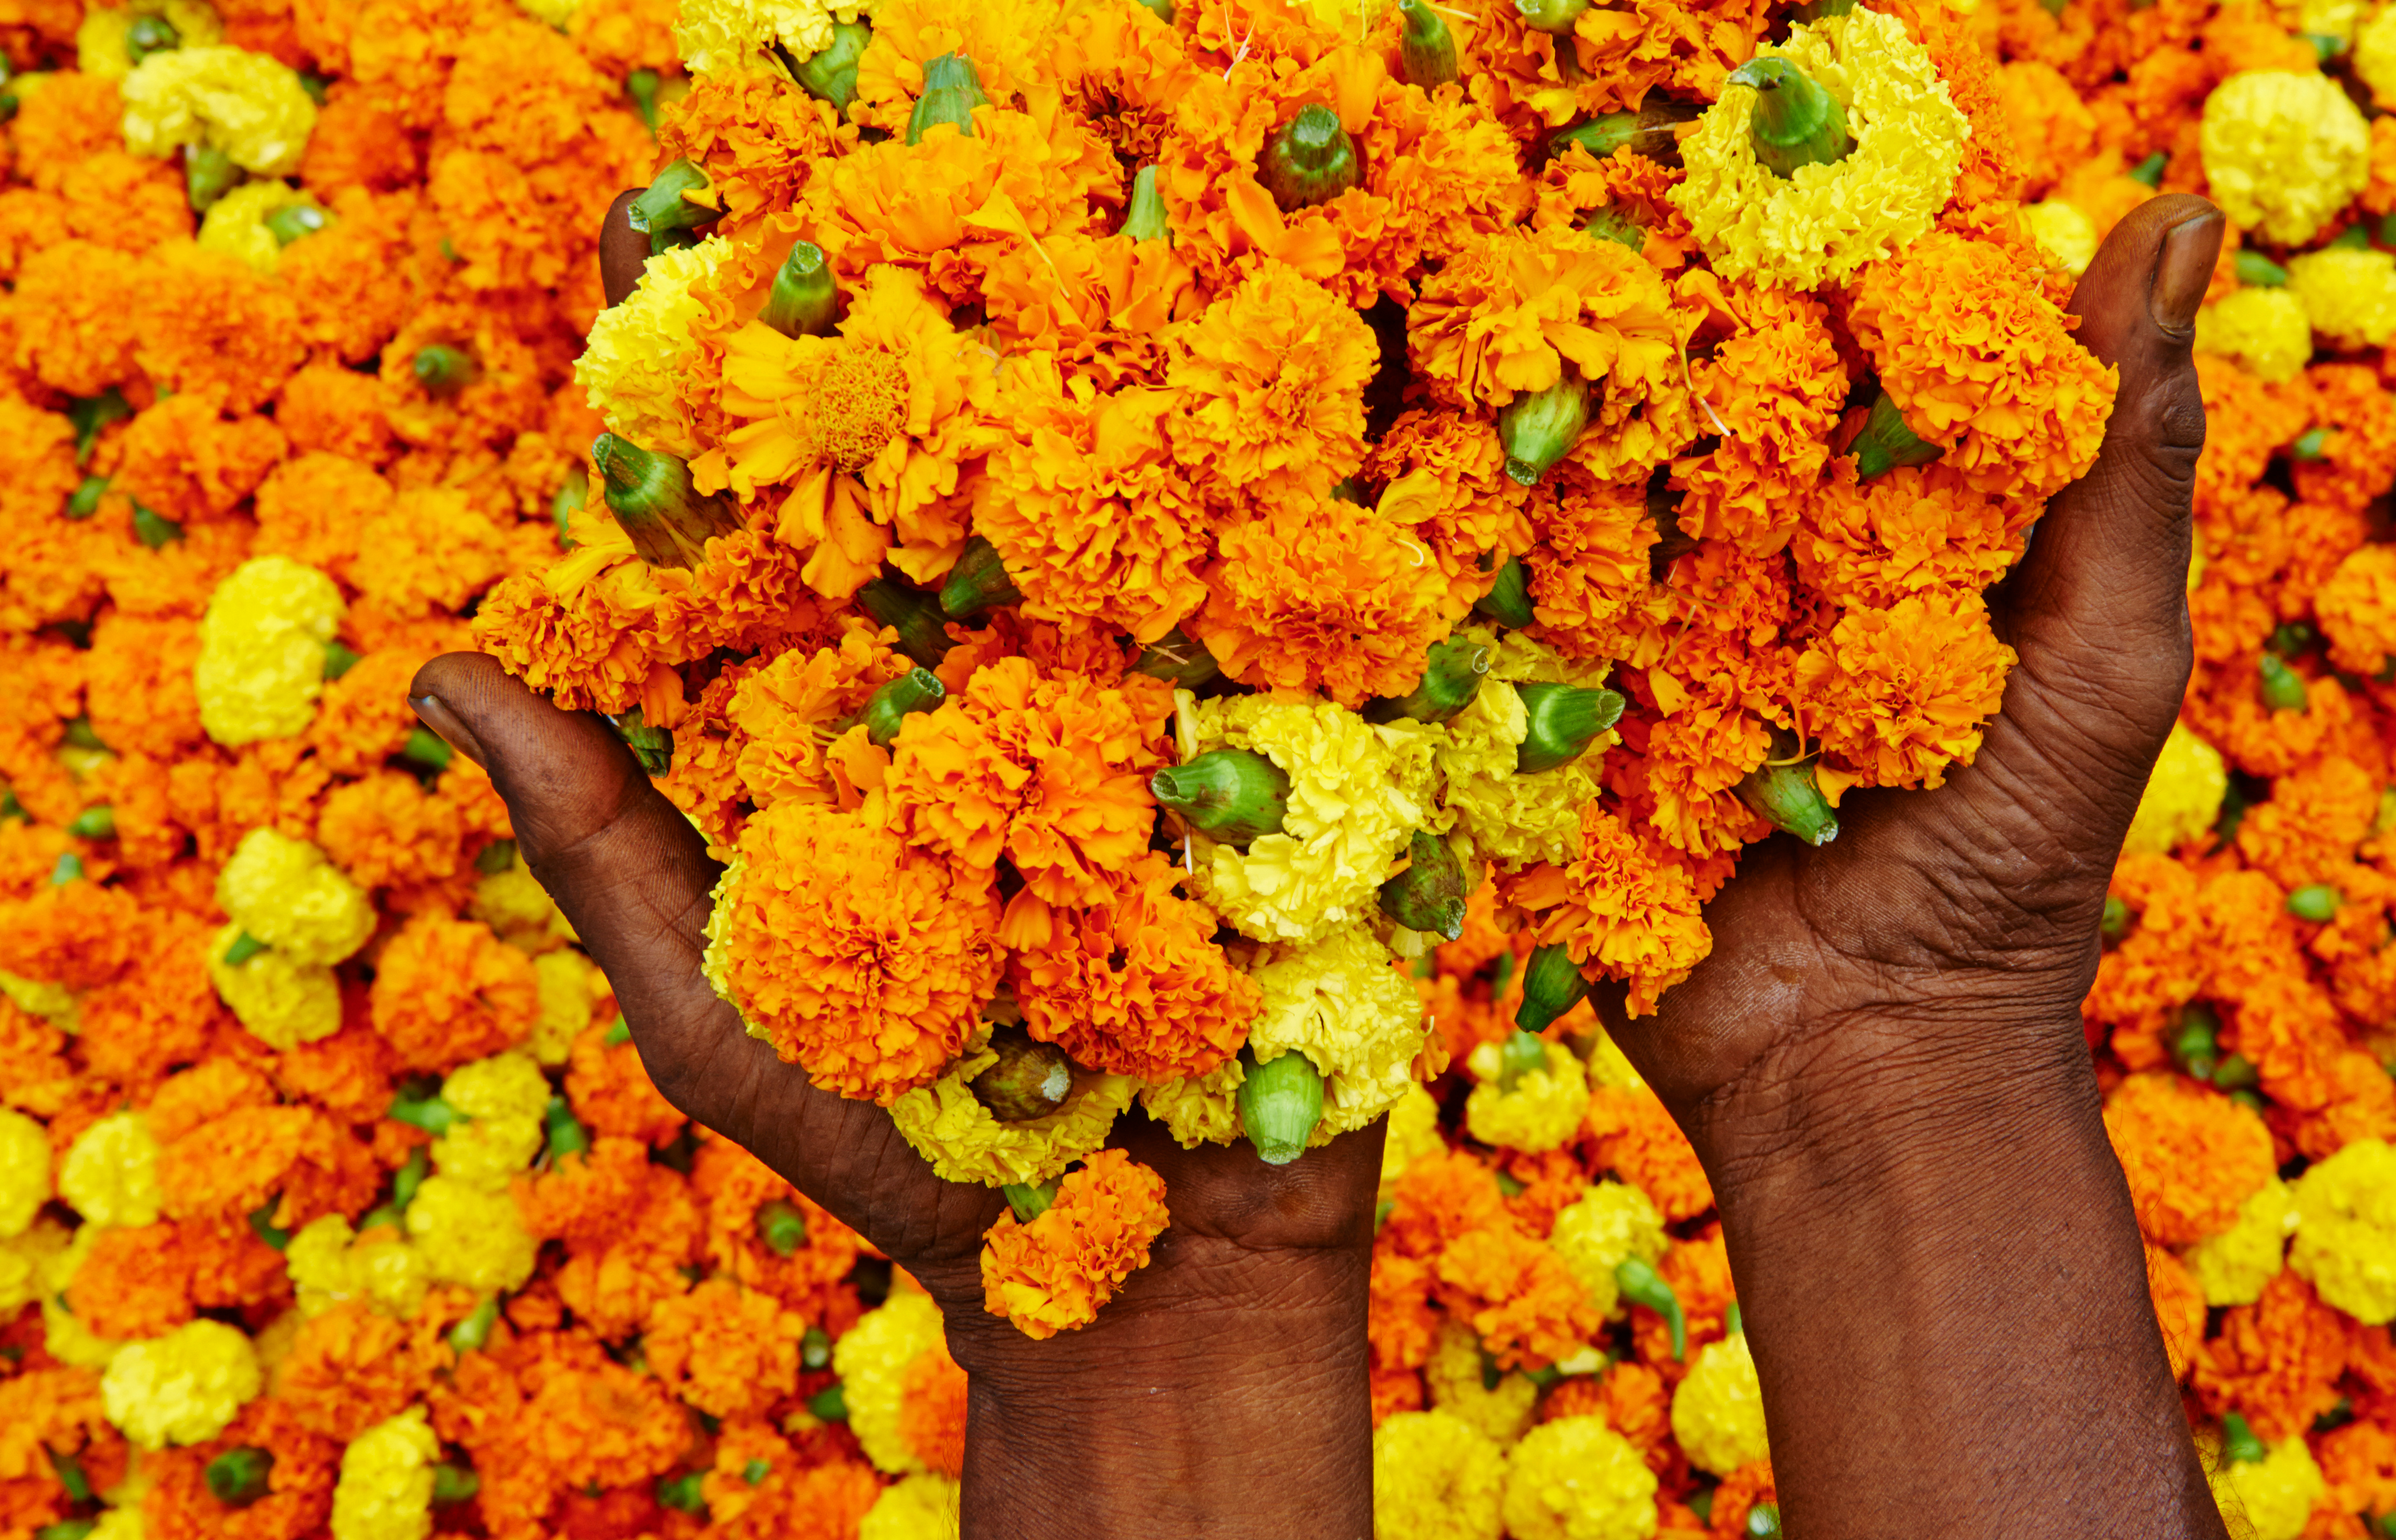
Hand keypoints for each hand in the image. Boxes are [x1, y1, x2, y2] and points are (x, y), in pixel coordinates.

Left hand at [392, 195, 1385, 1539]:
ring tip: (1119, 184)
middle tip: (912, 131)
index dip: (720, 358)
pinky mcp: (1296, 752)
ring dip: (1137, 340)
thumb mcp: (719, 1006)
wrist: (1150, 1279)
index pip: (780, 497)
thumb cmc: (907, 1157)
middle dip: (947, 296)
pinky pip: (1299, 601)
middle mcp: (1005, 668)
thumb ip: (602, 841)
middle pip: (963, 449)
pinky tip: (1302, 343)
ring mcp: (1154, 700)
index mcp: (863, 703)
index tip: (664, 221)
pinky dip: (1305, 480)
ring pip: (1136, 492)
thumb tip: (437, 672)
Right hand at [1599, 195, 2228, 1536]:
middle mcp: (1767, 565)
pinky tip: (1426, 485)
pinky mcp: (1559, 728)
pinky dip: (1473, 575)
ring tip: (1500, 338)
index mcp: (1899, 527)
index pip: (1856, 354)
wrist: (1871, 1074)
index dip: (1828, 268)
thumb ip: (2127, 456)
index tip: (1794, 188)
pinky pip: (1501, 633)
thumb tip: (2184, 213)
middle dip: (1665, 341)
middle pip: (1701, 410)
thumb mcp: (2108, 653)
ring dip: (1549, 431)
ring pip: (1583, 502)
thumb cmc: (2017, 868)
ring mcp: (1649, 645)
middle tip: (1615, 250)